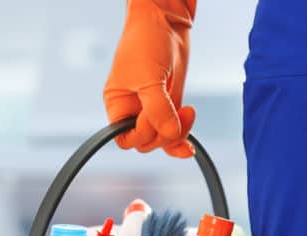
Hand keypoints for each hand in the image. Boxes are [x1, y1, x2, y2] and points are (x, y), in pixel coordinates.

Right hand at [104, 0, 196, 157]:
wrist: (166, 19)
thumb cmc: (146, 41)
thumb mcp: (150, 78)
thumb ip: (159, 110)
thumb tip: (170, 134)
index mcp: (117, 104)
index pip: (124, 137)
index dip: (142, 134)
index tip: (155, 117)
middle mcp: (132, 109)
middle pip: (145, 141)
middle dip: (163, 133)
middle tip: (178, 113)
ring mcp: (152, 108)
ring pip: (162, 137)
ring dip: (177, 132)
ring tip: (189, 112)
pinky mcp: (170, 104)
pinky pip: (173, 130)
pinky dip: (181, 139)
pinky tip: (188, 146)